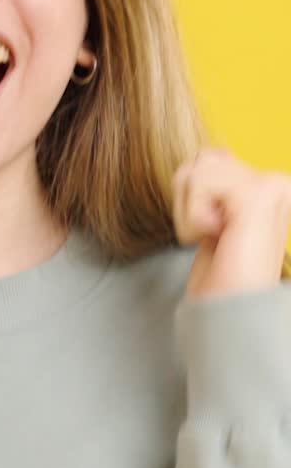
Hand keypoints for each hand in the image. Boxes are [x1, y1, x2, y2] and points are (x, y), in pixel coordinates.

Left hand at [171, 148, 290, 300]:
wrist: (228, 314)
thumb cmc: (220, 276)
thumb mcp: (214, 218)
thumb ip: (216, 184)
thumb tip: (213, 153)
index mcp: (271, 189)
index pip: (213, 157)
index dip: (195, 197)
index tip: (216, 233)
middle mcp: (278, 185)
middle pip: (202, 159)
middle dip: (189, 202)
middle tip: (212, 236)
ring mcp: (273, 188)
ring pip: (197, 169)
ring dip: (190, 211)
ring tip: (214, 238)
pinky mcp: (259, 195)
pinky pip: (200, 181)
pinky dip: (193, 215)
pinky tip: (215, 236)